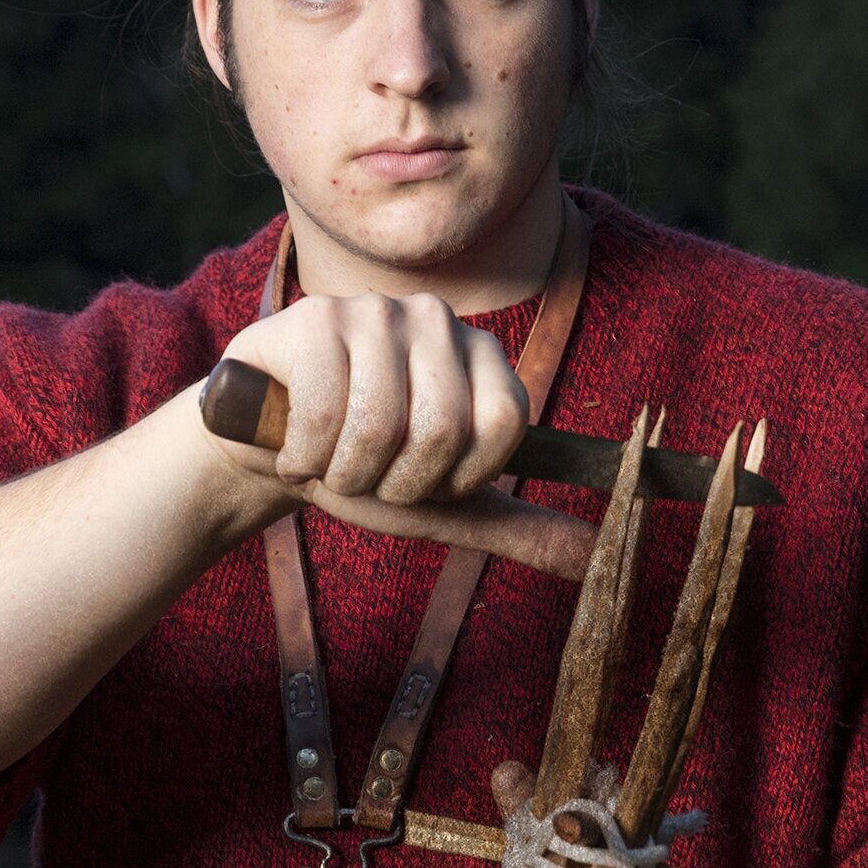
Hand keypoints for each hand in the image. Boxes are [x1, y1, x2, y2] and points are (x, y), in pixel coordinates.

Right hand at [205, 289, 531, 529]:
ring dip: (345, 475)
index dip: (458, 477)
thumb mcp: (446, 507)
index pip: (504, 424)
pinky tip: (294, 449)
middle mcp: (438, 320)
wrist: (271, 448)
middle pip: (442, 429)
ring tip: (330, 464)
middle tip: (369, 476)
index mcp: (483, 356)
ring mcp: (376, 312)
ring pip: (378, 426)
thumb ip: (520, 528)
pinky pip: (323, 414)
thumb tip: (596, 555)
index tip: (425, 481)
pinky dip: (303, 458)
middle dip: (396, 484)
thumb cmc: (364, 469)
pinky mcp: (315, 318)